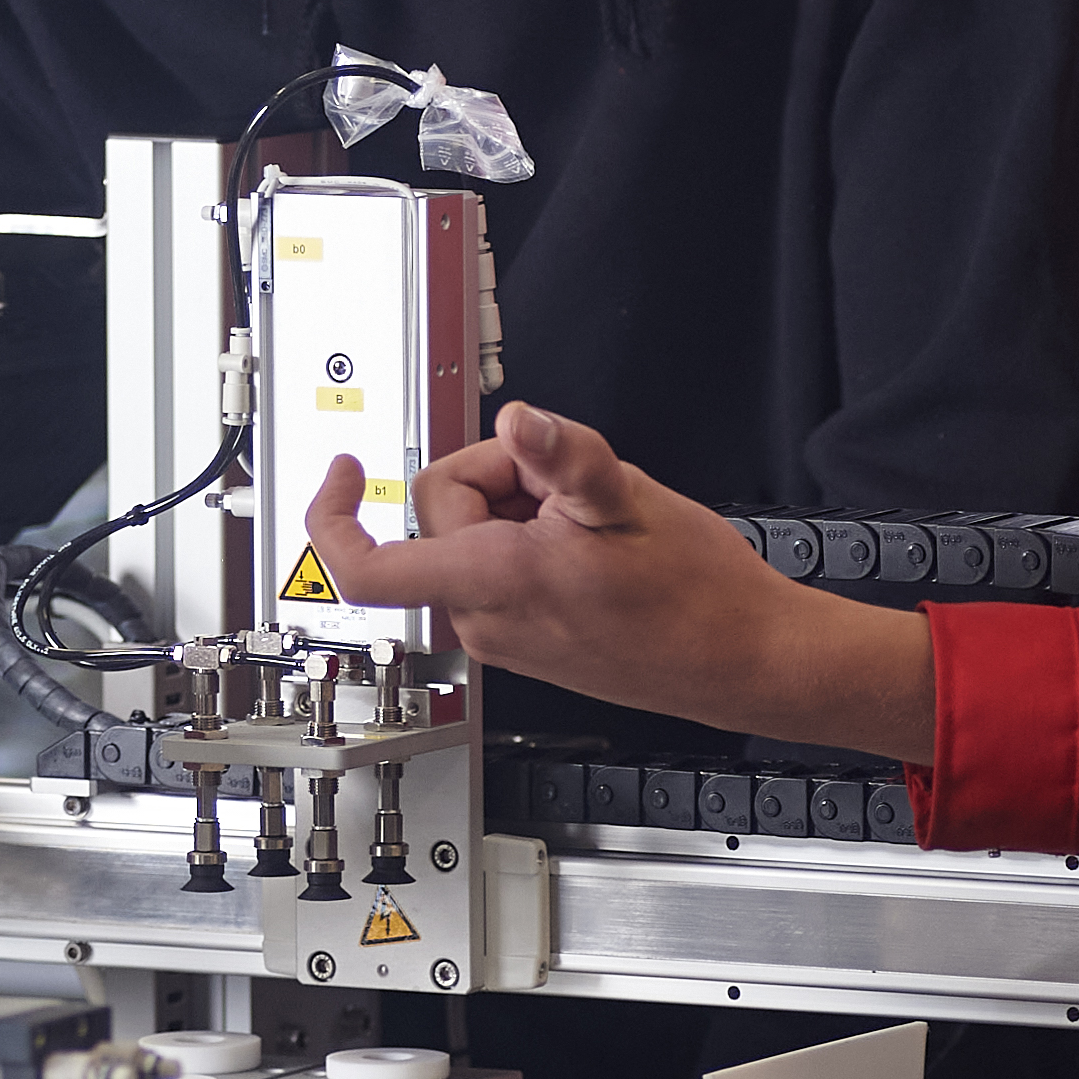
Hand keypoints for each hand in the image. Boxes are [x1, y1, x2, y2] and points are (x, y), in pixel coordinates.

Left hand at [298, 405, 935, 764]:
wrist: (744, 658)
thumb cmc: (698, 597)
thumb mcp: (629, 499)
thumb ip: (563, 455)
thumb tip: (520, 420)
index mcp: (491, 583)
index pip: (363, 566)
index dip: (334, 513)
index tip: (344, 469)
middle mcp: (484, 618)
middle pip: (441, 516)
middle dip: (496, 479)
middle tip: (566, 485)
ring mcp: (504, 633)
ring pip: (474, 539)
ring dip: (520, 511)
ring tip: (593, 523)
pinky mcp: (527, 638)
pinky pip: (500, 568)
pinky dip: (532, 540)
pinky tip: (593, 544)